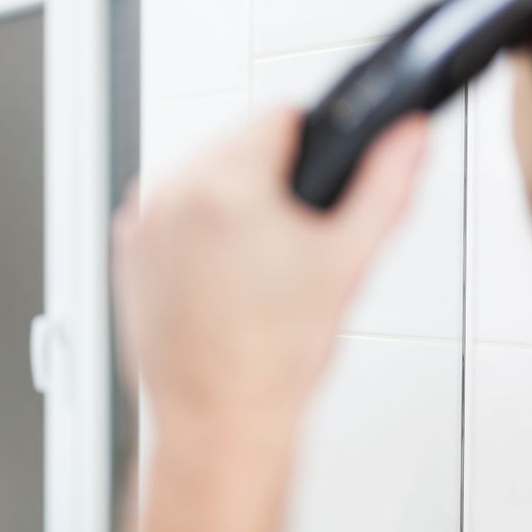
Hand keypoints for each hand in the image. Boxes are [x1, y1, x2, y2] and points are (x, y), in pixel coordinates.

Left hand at [111, 107, 428, 432]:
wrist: (217, 416)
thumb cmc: (273, 356)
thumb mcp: (346, 262)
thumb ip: (385, 185)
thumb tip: (405, 135)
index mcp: (224, 184)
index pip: (278, 115)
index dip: (312, 147)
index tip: (318, 187)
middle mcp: (172, 192)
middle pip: (238, 143)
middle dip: (271, 178)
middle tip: (291, 241)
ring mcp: (142, 220)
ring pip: (203, 173)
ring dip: (232, 198)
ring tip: (256, 263)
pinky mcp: (126, 246)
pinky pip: (171, 207)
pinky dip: (196, 225)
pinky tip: (220, 273)